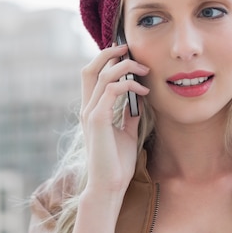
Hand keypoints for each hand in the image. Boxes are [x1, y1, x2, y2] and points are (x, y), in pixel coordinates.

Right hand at [80, 44, 149, 195]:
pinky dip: (128, 85)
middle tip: (128, 47)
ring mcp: (90, 113)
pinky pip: (111, 91)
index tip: (126, 53)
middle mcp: (87, 108)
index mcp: (91, 109)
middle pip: (90, 68)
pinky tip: (143, 91)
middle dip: (108, 53)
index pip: (92, 75)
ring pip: (102, 75)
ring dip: (125, 67)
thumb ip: (128, 114)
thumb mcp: (126, 132)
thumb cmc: (117, 163)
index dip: (105, 59)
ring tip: (144, 69)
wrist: (110, 185)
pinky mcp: (97, 120)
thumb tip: (138, 99)